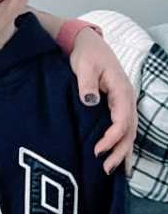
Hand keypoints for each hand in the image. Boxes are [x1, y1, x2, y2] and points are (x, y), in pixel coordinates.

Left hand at [70, 28, 136, 173]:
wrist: (88, 43)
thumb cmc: (86, 53)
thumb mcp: (84, 65)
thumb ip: (86, 83)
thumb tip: (90, 101)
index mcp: (121, 89)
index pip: (122, 120)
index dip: (112, 138)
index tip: (97, 150)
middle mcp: (126, 98)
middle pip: (129, 130)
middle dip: (120, 151)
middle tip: (106, 169)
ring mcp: (123, 102)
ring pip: (128, 131)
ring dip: (122, 151)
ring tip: (113, 171)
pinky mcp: (116, 105)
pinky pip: (123, 127)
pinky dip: (121, 143)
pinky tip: (117, 157)